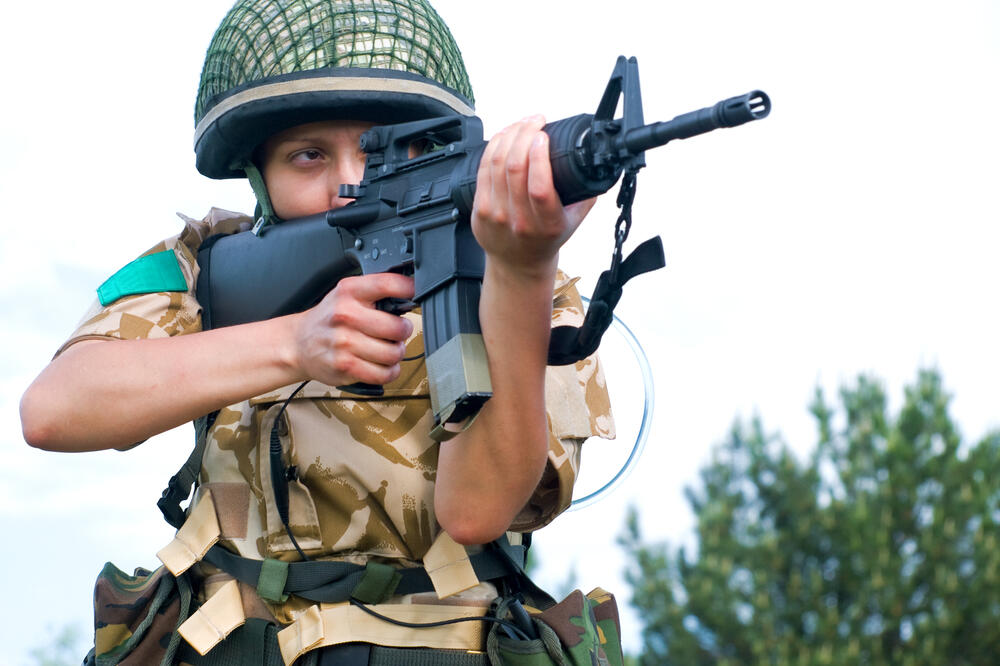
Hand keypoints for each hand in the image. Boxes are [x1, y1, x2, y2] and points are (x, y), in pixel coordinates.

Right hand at [289, 273, 414, 385]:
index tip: (416, 295)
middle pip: (398, 327)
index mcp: (349, 291)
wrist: (299, 343)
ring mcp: (344, 342)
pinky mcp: (345, 366)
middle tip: (397, 332)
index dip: (409, 289)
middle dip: (403, 331)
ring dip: (396, 354)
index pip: (387, 284)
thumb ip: (376, 292)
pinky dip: (388, 372)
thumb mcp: (347, 294)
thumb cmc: (329, 319)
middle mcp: (345, 315)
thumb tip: (411, 294)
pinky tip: (382, 365)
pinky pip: (383, 374)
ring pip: (393, 353)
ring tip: (387, 349)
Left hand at [472, 115, 595, 278]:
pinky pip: (483, 169)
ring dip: (510, 135)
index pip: (539, 187)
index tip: (544, 136)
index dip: (538, 156)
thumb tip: (595, 159)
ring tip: (523, 124)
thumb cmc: (547, 238)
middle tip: (535, 121)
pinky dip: (493, 146)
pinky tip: (505, 136)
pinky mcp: (479, 209)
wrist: (518, 264)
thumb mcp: (575, 220)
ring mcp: (496, 215)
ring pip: (496, 164)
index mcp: (547, 224)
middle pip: (514, 167)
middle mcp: (520, 220)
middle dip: (524, 135)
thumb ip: (586, 192)